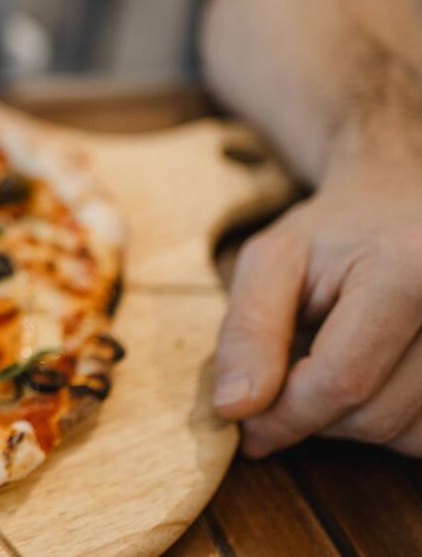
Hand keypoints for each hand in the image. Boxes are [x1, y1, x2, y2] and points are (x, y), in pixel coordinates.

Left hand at [213, 157, 421, 455]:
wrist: (401, 207)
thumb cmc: (331, 235)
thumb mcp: (272, 262)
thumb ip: (248, 331)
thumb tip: (235, 407)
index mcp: (410, 268)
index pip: (343, 379)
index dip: (286, 416)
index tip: (247, 430)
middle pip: (376, 414)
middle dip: (316, 415)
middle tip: (289, 379)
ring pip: (406, 434)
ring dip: (353, 420)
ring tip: (335, 361)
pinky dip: (390, 421)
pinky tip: (373, 375)